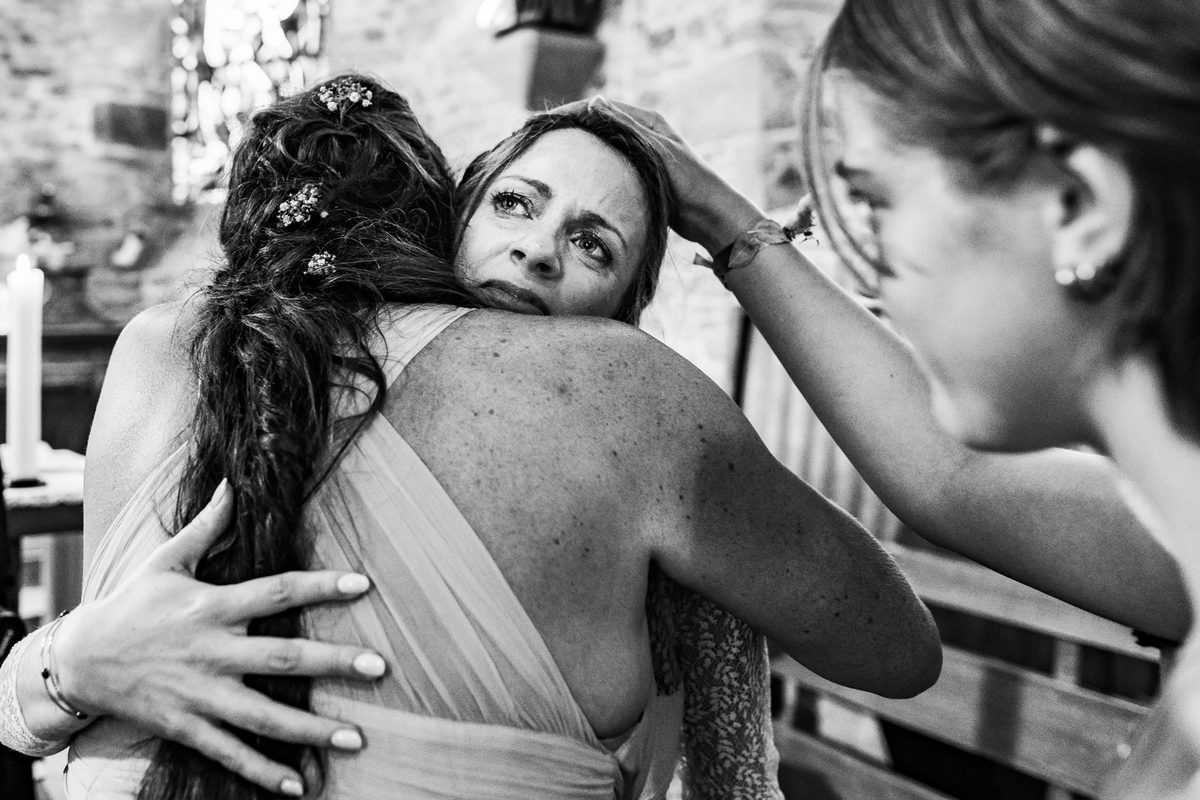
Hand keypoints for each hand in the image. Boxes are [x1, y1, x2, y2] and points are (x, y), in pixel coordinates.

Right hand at [53, 480, 384, 795]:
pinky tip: (298, 786)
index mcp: (212, 606)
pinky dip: (262, 770)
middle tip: (379, 666)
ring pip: (262, 715)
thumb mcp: (166, 560)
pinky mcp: (186, 726)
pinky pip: (230, 753)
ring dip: (311, 729)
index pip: (276, 591)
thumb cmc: (132, 604)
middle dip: (332, 662)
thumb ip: (206, 526)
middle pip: (281, 657)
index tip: (363, 585)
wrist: (79, 659)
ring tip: (356, 738)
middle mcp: (212, 652)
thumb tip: (232, 482)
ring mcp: (200, 694)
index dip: (320, 586)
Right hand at [557, 97, 765, 252]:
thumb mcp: (656, 153)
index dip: (568, 112)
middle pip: (597, 124)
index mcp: (648, 121)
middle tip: (535, 134)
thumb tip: (594, 102)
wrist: (712, 217)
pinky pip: (607, 164)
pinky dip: (588, 165)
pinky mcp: (640, 175)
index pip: (599, 108)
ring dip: (576, 146)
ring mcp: (641, 154)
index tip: (542, 121)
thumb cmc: (690, 184)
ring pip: (600, 145)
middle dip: (567, 127)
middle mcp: (643, 133)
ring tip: (547, 152)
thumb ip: (627, 129)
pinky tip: (572, 175)